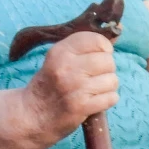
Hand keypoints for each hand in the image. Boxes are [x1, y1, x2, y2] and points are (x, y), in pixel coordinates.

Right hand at [19, 33, 118, 148]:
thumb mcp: (59, 60)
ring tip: (93, 92)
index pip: (96, 40)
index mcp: (60, 52)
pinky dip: (107, 101)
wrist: (31, 116)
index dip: (104, 48)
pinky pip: (110, 98)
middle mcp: (66, 67)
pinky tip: (95, 102)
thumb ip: (85, 47)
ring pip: (112, 80)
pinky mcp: (80, 107)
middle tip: (94, 78)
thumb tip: (118, 32)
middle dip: (106, 70)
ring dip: (107, 87)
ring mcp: (74, 87)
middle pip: (108, 61)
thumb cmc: (49, 86)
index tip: (99, 56)